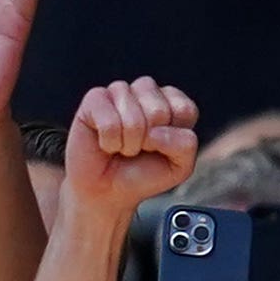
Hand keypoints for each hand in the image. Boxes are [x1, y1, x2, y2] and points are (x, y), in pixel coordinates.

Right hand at [64, 78, 197, 214]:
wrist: (108, 189)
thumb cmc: (145, 173)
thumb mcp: (180, 166)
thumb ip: (184, 144)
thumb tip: (155, 131)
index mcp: (172, 103)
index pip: (184, 109)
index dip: (174, 138)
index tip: (162, 147)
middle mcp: (147, 92)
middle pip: (159, 111)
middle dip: (150, 142)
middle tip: (140, 149)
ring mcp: (120, 91)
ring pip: (134, 119)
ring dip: (129, 144)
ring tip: (123, 147)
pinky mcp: (95, 98)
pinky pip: (109, 122)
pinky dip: (110, 142)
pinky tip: (107, 143)